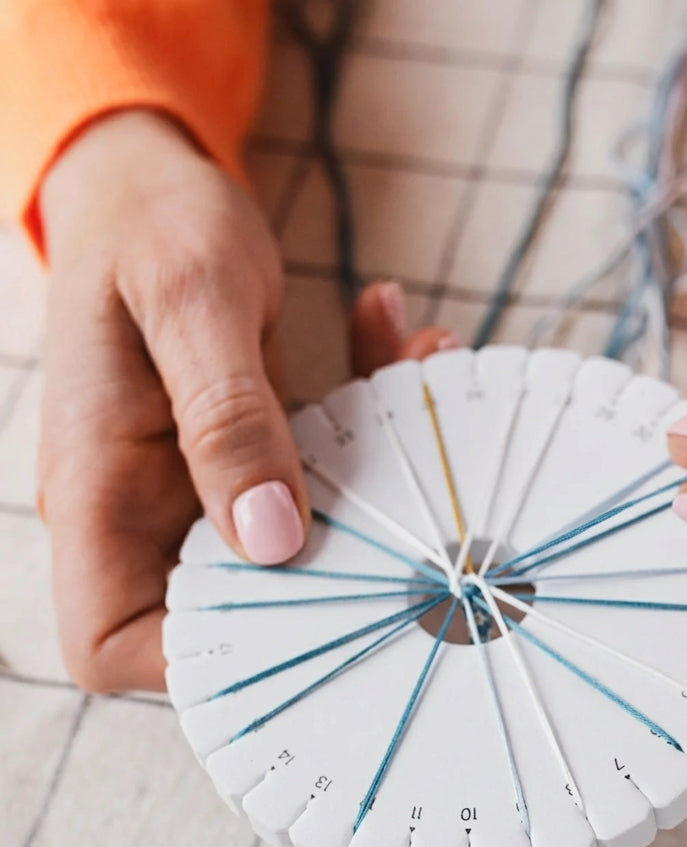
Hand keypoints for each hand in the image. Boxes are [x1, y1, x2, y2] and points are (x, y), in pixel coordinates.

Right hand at [38, 110, 453, 693]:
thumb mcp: (192, 299)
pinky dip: (370, 420)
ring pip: (294, 537)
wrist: (148, 183)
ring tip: (427, 369)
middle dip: (337, 570)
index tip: (306, 617)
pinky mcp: (248, 454)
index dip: (200, 663)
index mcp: (98, 487)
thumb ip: (226, 416)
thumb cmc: (150, 223)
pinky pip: (313, 472)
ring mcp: (199, 484)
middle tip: (416, 509)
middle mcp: (144, 505)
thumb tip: (273, 539)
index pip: (111, 641)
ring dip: (377, 477)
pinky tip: (402, 340)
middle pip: (229, 607)